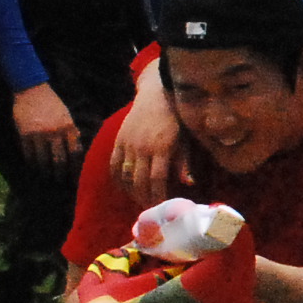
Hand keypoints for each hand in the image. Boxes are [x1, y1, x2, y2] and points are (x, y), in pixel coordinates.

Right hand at [11, 83, 82, 176]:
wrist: (32, 90)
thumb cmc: (52, 103)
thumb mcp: (66, 116)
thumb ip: (71, 132)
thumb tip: (76, 151)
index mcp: (68, 127)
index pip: (74, 153)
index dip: (75, 167)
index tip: (75, 175)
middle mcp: (54, 133)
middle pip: (59, 160)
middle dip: (60, 173)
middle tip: (60, 179)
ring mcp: (38, 134)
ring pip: (42, 160)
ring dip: (45, 170)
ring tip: (46, 176)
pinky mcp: (24, 135)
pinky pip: (28, 154)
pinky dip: (31, 162)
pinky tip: (33, 166)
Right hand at [111, 78, 184, 201]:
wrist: (157, 93)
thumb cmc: (177, 117)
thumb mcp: (185, 138)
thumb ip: (184, 161)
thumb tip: (188, 184)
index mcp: (161, 148)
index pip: (157, 180)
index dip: (158, 196)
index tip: (163, 207)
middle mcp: (142, 147)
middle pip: (140, 181)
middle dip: (145, 199)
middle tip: (152, 210)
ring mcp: (128, 144)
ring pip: (125, 176)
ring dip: (132, 192)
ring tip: (140, 200)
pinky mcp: (119, 140)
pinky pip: (114, 165)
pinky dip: (118, 179)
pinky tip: (125, 187)